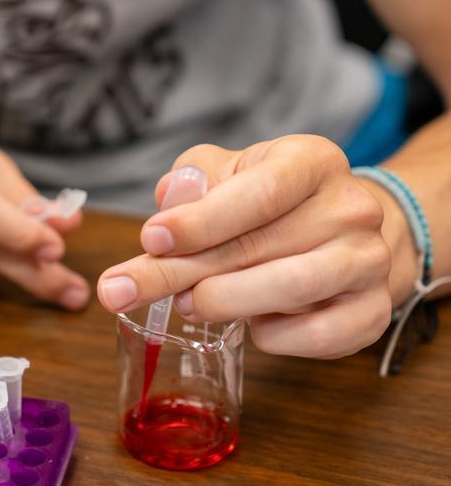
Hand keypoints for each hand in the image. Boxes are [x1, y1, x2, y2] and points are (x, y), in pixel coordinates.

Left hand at [96, 135, 393, 357]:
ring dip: (224, 302)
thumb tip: (169, 202)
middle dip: (181, 271)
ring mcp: (368, 261)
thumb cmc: (269, 201)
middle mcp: (351, 208)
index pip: (258, 192)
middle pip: (258, 246)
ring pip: (288, 290)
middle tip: (125, 290)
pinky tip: (249, 324)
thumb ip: (192, 182)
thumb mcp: (226, 173)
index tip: (151, 239)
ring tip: (187, 303)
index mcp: (312, 161)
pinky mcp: (372, 312)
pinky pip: (314, 335)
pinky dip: (270, 336)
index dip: (200, 221)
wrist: (345, 234)